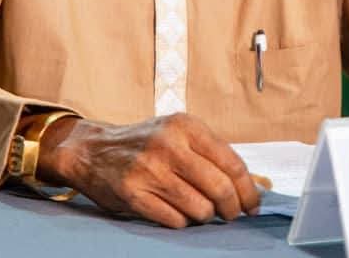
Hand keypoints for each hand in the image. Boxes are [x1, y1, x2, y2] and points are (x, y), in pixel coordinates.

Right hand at [35, 113, 259, 227]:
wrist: (93, 150)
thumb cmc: (145, 144)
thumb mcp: (179, 134)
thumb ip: (212, 154)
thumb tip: (255, 184)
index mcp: (186, 126)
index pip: (232, 163)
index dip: (248, 190)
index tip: (253, 205)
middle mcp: (168, 145)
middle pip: (220, 188)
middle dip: (232, 209)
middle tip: (231, 215)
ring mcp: (149, 170)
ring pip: (200, 208)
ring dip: (205, 216)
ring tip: (200, 211)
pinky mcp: (133, 194)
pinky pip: (175, 220)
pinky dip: (182, 222)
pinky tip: (177, 213)